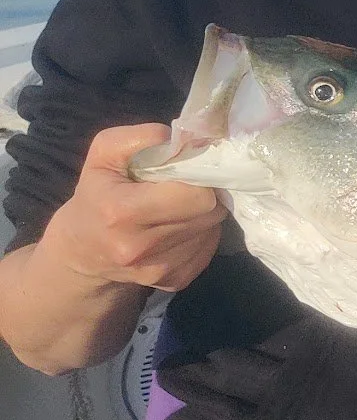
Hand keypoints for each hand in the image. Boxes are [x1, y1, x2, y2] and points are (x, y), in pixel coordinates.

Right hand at [44, 124, 227, 291]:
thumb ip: (140, 138)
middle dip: (204, 193)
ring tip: (177, 208)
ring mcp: (159, 270)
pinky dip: (200, 234)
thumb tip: (185, 139)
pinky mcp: (175, 282)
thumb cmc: (96, 194)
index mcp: (121, 212)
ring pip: (212, 228)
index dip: (198, 176)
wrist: (81, 253)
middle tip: (186, 187)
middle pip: (210, 211)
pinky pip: (208, 248)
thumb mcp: (104, 155)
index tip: (188, 169)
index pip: (195, 194)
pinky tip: (176, 228)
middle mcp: (140, 247)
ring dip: (202, 214)